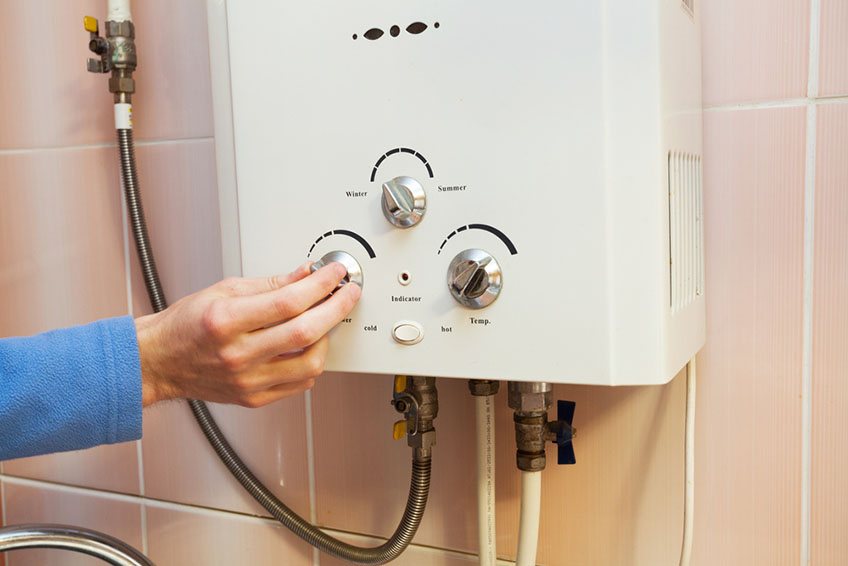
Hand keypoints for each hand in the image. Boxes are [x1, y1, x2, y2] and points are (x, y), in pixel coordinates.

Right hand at [134, 262, 359, 407]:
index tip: (335, 274)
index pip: (288, 302)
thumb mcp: (224, 291)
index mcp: (226, 321)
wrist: (157, 362)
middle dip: (336, 308)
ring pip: (309, 363)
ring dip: (327, 338)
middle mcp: (237, 354)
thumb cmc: (186, 325)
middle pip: (304, 333)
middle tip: (347, 293)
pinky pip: (299, 384)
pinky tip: (309, 346)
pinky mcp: (254, 398)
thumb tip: (306, 274)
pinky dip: (312, 362)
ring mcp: (247, 380)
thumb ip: (271, 285)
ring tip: (326, 321)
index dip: (320, 285)